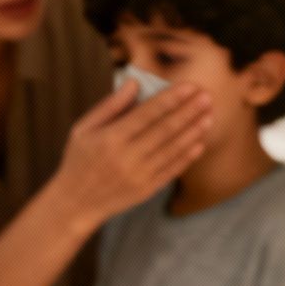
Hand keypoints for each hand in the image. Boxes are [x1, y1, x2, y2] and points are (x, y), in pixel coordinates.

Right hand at [52, 79, 213, 231]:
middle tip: (207, 96)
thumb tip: (134, 82)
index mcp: (111, 138)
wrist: (75, 203)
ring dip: (193, 131)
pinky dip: (188, 156)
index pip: (148, 114)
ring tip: (209, 115)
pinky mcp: (147, 190)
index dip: (171, 99)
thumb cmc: (79, 159)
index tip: (190, 86)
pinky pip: (172, 170)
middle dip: (189, 111)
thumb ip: (110, 105)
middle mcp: (127, 157)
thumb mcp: (83, 129)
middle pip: (165, 130)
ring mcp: (139, 175)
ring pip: (173, 149)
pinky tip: (200, 142)